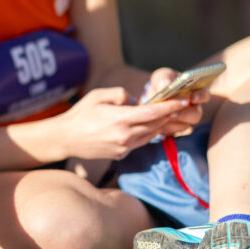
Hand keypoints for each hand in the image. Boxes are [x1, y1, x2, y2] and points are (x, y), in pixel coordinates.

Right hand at [59, 86, 192, 160]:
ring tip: (167, 114)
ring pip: (151, 134)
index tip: (183, 100)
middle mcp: (125, 136)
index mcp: (120, 120)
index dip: (170, 106)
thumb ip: (120, 94)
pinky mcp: (121, 154)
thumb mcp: (98, 95)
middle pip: (156, 124)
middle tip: (180, 104)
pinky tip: (149, 125)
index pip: (153, 112)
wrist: (66, 139)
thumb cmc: (80, 114)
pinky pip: (141, 142)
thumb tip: (136, 100)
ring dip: (160, 124)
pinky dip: (148, 133)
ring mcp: (124, 147)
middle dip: (169, 114)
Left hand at [142, 67, 207, 135]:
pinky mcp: (175, 128)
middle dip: (183, 114)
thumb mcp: (162, 77)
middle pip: (196, 115)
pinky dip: (163, 127)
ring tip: (160, 117)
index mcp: (195, 91)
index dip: (201, 97)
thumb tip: (165, 85)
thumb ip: (164, 78)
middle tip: (171, 113)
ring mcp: (186, 120)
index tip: (192, 98)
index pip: (204, 95)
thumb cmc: (162, 83)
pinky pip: (172, 131)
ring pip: (184, 125)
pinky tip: (155, 122)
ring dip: (171, 122)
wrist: (153, 97)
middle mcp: (194, 107)